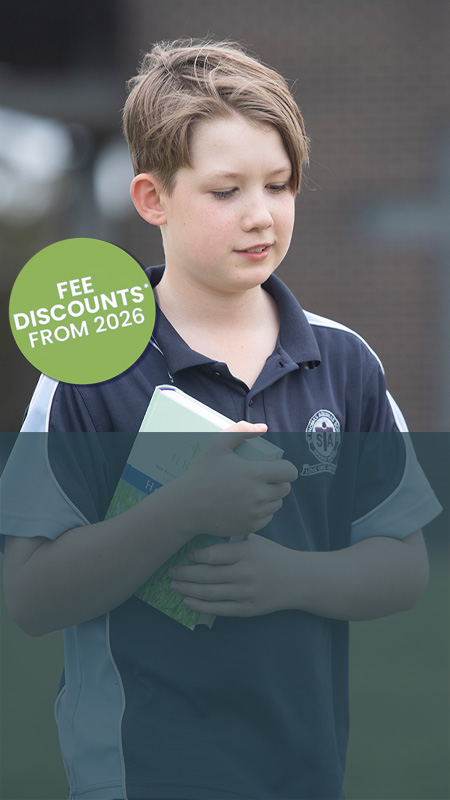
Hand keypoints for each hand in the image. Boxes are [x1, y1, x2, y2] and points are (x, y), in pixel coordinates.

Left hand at [167, 533, 293, 616]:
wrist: (298, 580)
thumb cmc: (273, 556)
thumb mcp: (256, 541)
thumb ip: (232, 542)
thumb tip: (199, 541)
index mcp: (246, 552)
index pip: (213, 555)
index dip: (194, 556)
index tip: (186, 555)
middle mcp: (245, 573)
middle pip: (206, 575)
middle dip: (183, 574)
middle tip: (170, 571)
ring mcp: (245, 593)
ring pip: (208, 593)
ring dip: (186, 590)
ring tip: (173, 585)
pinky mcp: (247, 609)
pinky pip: (218, 609)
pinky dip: (199, 606)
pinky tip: (187, 601)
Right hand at [178, 422, 297, 538]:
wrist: (187, 506)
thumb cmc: (202, 473)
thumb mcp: (217, 445)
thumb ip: (241, 431)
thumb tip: (264, 427)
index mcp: (256, 474)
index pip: (290, 472)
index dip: (285, 468)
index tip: (275, 467)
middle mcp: (259, 495)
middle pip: (285, 489)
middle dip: (278, 482)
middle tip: (263, 479)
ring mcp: (255, 513)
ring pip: (277, 504)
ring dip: (271, 497)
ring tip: (255, 491)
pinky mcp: (250, 527)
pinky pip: (267, 518)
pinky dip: (262, 512)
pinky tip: (248, 505)